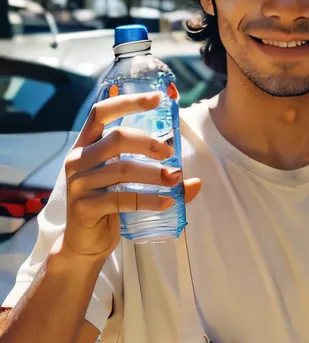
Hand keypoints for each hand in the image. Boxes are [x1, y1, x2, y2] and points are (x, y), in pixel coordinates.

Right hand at [61, 92, 200, 261]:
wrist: (85, 243)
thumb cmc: (107, 205)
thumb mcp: (126, 184)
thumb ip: (153, 176)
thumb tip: (196, 182)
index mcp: (85, 145)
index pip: (101, 112)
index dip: (129, 102)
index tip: (158, 99)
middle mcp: (77, 159)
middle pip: (116, 139)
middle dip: (148, 143)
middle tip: (170, 154)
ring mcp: (78, 183)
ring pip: (122, 169)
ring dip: (154, 174)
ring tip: (175, 180)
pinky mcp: (85, 207)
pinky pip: (122, 198)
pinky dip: (148, 199)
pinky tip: (166, 202)